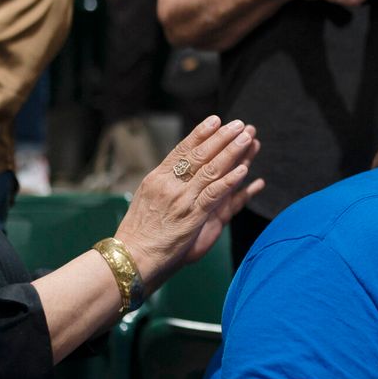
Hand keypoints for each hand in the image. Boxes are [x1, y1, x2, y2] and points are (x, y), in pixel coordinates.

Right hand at [116, 117, 263, 289]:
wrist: (130, 258)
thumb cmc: (138, 234)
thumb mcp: (145, 200)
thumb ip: (164, 186)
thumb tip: (176, 172)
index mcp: (156, 178)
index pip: (182, 150)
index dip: (201, 133)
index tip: (215, 120)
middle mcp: (169, 184)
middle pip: (200, 155)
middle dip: (221, 137)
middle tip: (238, 124)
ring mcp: (181, 200)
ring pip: (211, 170)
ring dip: (232, 152)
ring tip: (247, 138)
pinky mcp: (192, 217)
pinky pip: (214, 194)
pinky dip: (230, 180)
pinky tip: (243, 170)